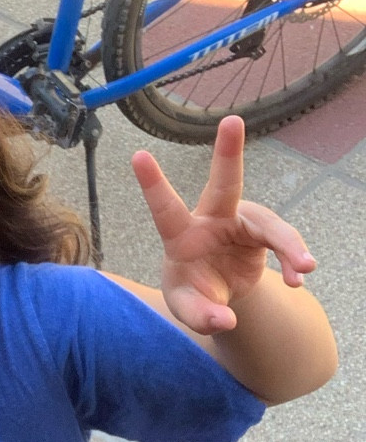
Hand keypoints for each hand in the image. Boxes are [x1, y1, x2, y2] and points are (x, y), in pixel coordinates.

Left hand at [132, 114, 315, 334]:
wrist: (222, 293)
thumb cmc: (194, 292)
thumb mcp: (189, 308)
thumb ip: (200, 315)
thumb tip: (223, 321)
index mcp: (182, 236)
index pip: (165, 209)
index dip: (153, 184)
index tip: (138, 156)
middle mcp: (212, 220)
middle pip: (224, 184)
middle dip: (227, 152)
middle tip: (232, 120)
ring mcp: (242, 223)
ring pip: (270, 226)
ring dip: (289, 247)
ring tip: (303, 269)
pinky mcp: (264, 233)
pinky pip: (285, 244)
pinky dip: (293, 260)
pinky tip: (298, 278)